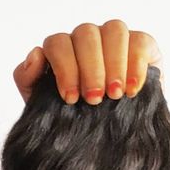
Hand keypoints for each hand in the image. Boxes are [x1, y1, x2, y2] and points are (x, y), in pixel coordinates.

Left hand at [13, 19, 163, 104]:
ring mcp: (113, 38)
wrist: (103, 139)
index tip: (70, 99)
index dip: (64, 68)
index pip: (57, 42)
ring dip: (113, 62)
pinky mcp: (141, 44)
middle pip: (85, 34)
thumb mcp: (42, 105)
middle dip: (90, 68)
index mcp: (60, 50)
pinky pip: (140, 40)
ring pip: (113, 30)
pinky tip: (132, 89)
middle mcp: (86, 39)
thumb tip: (36, 55)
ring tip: (115, 95)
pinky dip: (136, 63)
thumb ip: (28, 80)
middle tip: (94, 100)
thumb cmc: (70, 119)